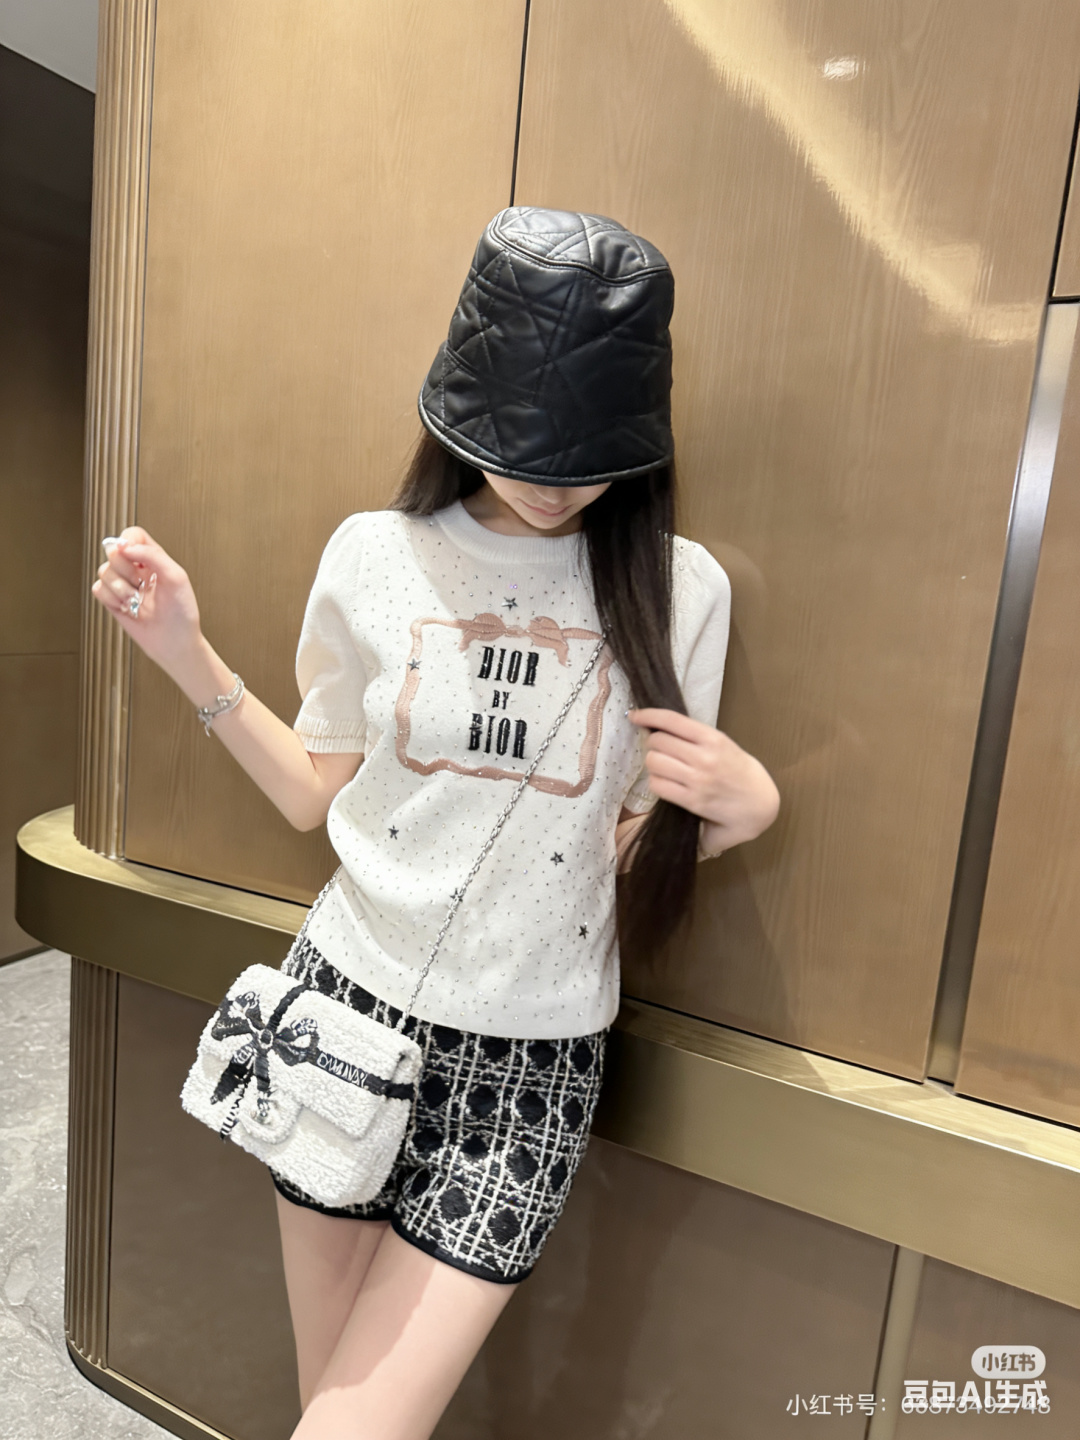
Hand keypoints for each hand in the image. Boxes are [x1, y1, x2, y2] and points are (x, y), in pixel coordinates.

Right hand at [91, 526, 202, 668]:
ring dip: (120, 589)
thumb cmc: (181, 613)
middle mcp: (136, 568)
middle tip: (141, 583)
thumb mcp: (176, 578)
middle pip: (113, 550)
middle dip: (125, 569)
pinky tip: (127, 608)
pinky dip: (111, 600)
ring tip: (137, 601)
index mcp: (154, 558)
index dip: (127, 541)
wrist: (174, 643)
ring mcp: (123, 584)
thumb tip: (125, 546)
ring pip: (104, 571)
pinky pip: (98, 589)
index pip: (133, 535)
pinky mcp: (112, 600)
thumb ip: (153, 555)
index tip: (131, 554)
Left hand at [629, 708, 779, 851]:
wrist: (759, 804)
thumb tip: (657, 727)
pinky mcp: (692, 801)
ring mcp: (697, 780)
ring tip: (664, 768)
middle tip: (660, 750)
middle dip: (653, 744)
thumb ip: (694, 737)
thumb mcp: (723, 744)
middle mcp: (704, 757)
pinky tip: (666, 783)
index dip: (648, 715)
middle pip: (657, 741)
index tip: (634, 715)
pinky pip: (658, 785)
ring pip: (654, 763)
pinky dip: (657, 783)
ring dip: (653, 764)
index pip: (671, 720)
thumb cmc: (738, 771)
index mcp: (712, 738)